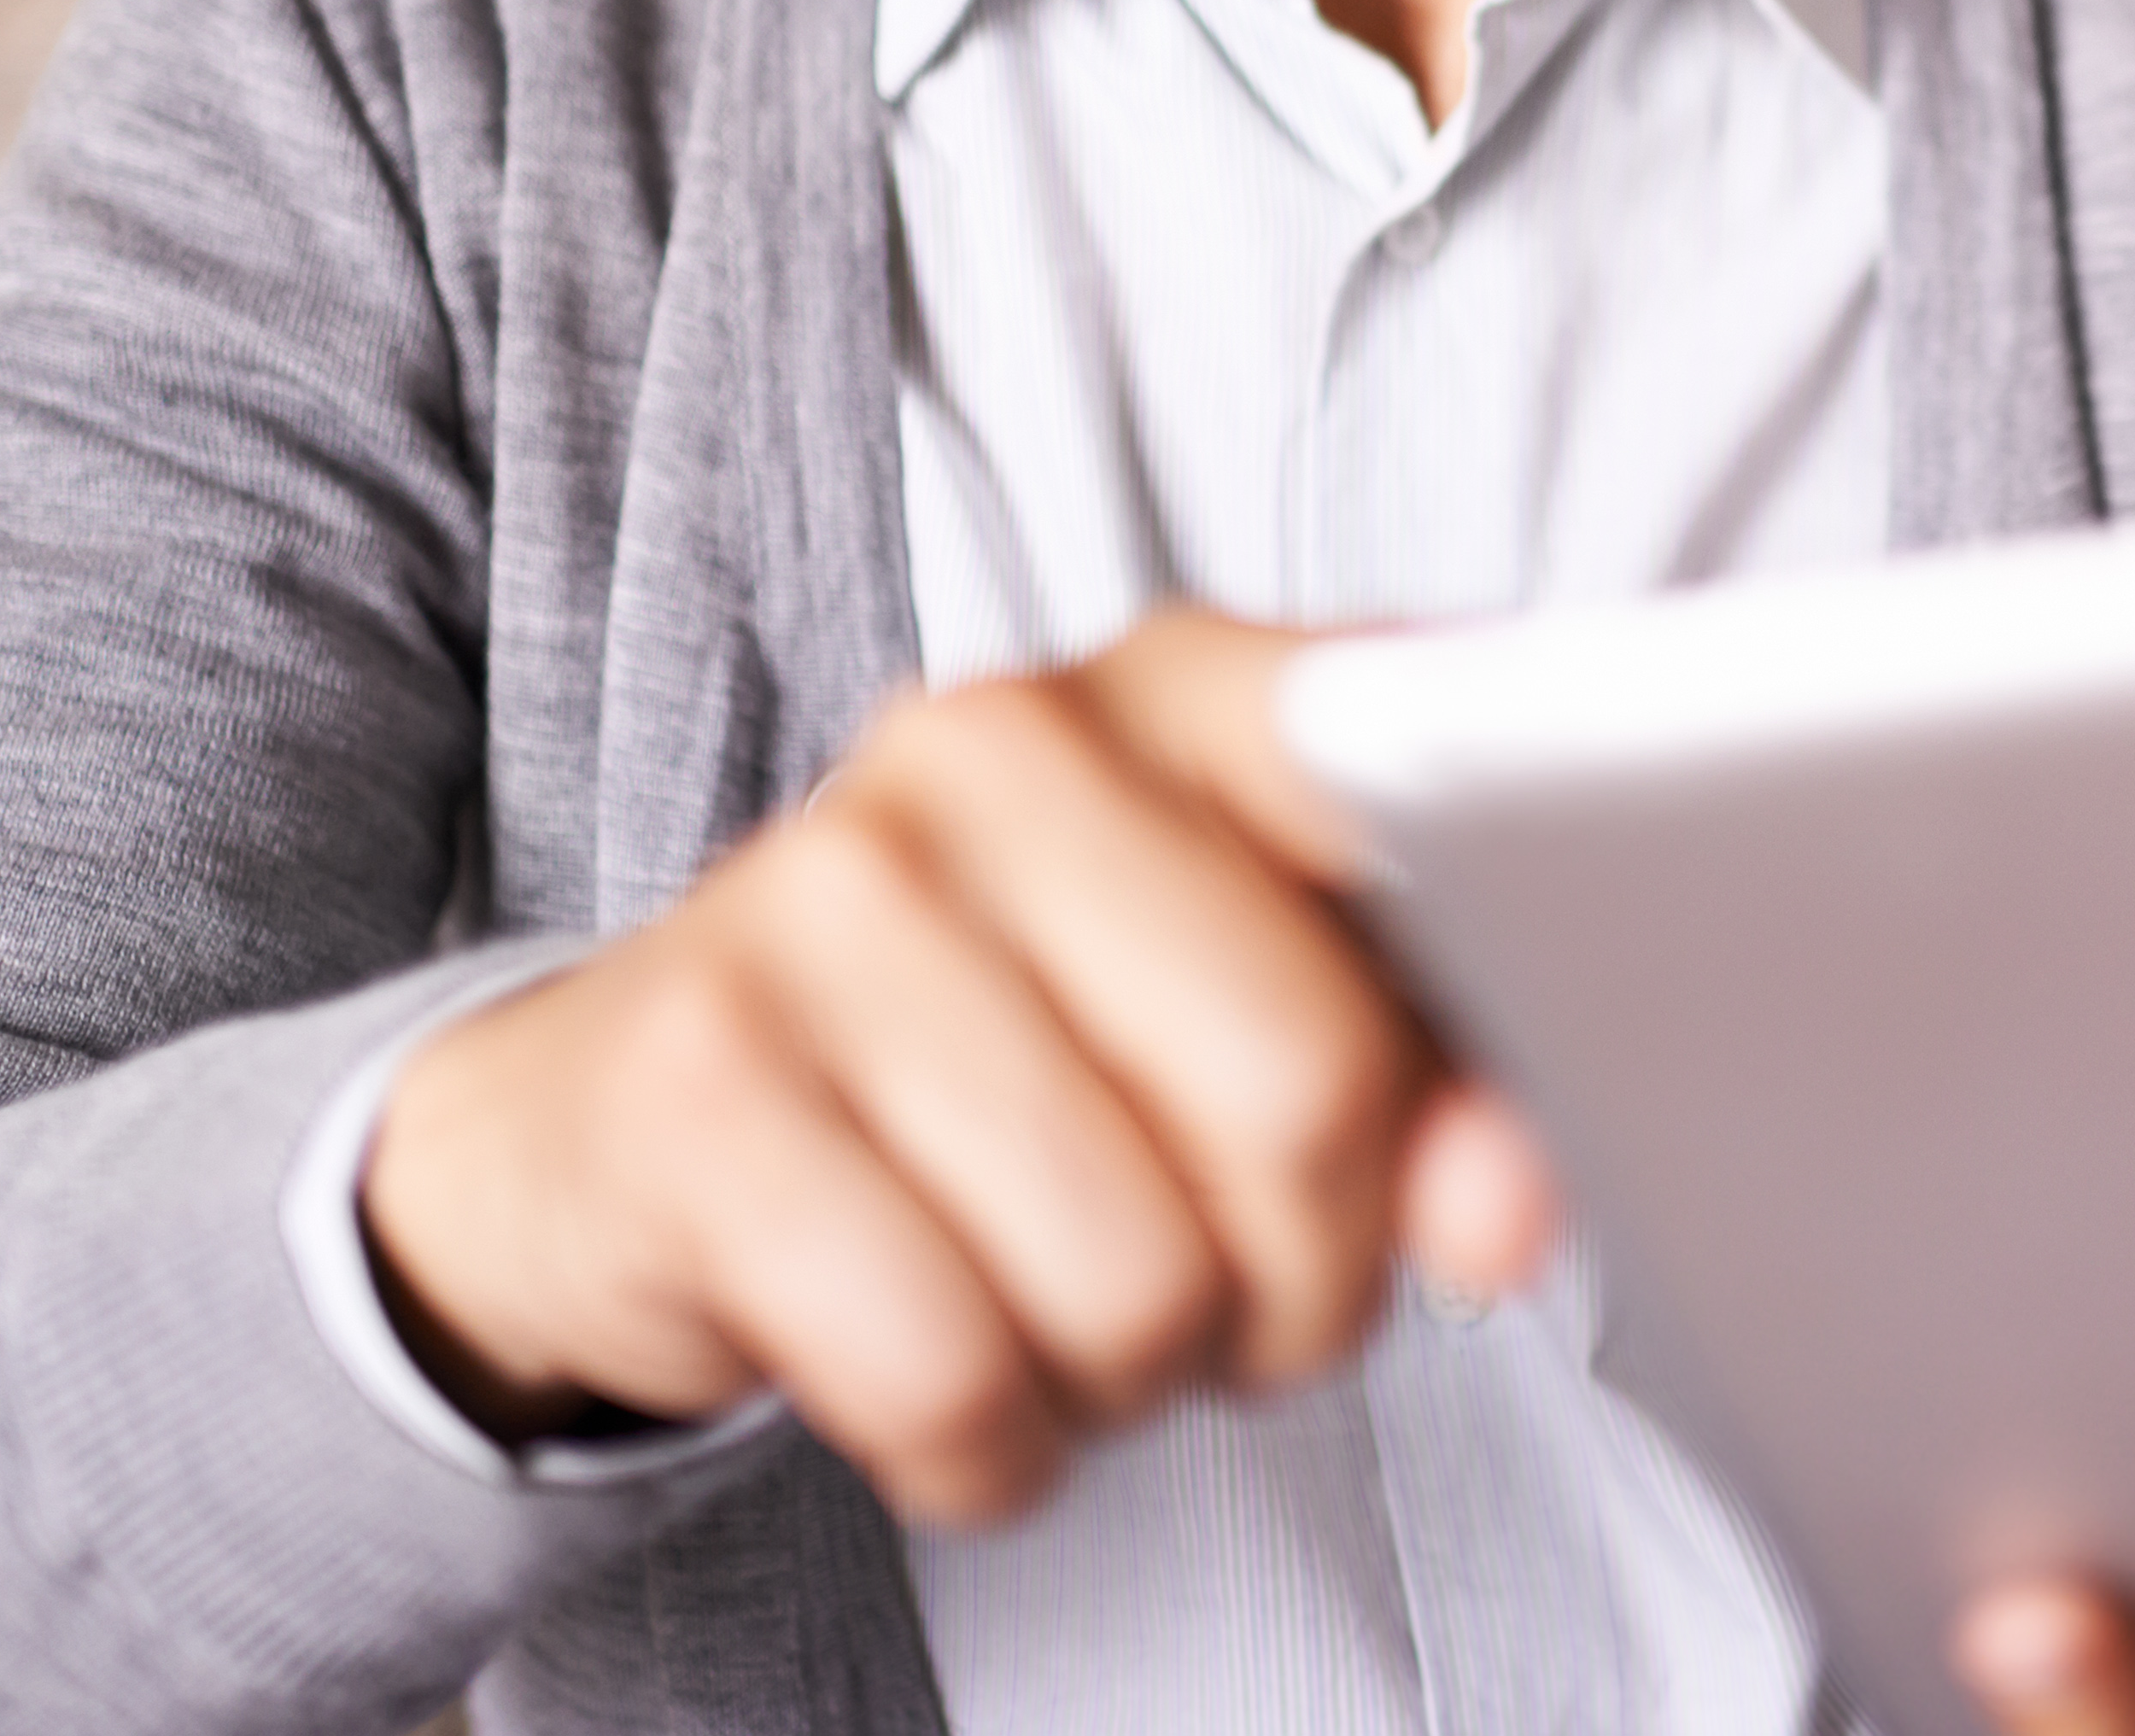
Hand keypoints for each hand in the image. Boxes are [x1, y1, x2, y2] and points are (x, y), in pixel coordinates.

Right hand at [358, 610, 1559, 1521]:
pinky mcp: (696, 1094)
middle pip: (1306, 1087)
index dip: (1506, 956)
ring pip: (1136, 1276)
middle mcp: (989, 749)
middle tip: (1244, 1277)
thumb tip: (1510, 1203)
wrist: (624, 1126)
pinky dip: (992, 1445)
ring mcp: (819, 902)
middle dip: (1312, 1267)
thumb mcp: (1244, 1012)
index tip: (1502, 1105)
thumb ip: (1435, 1071)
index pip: (1409, 774)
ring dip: (1142, 1370)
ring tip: (1069, 1295)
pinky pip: (954, 1379)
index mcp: (1168, 688)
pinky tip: (951, 1362)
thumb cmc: (1006, 1055)